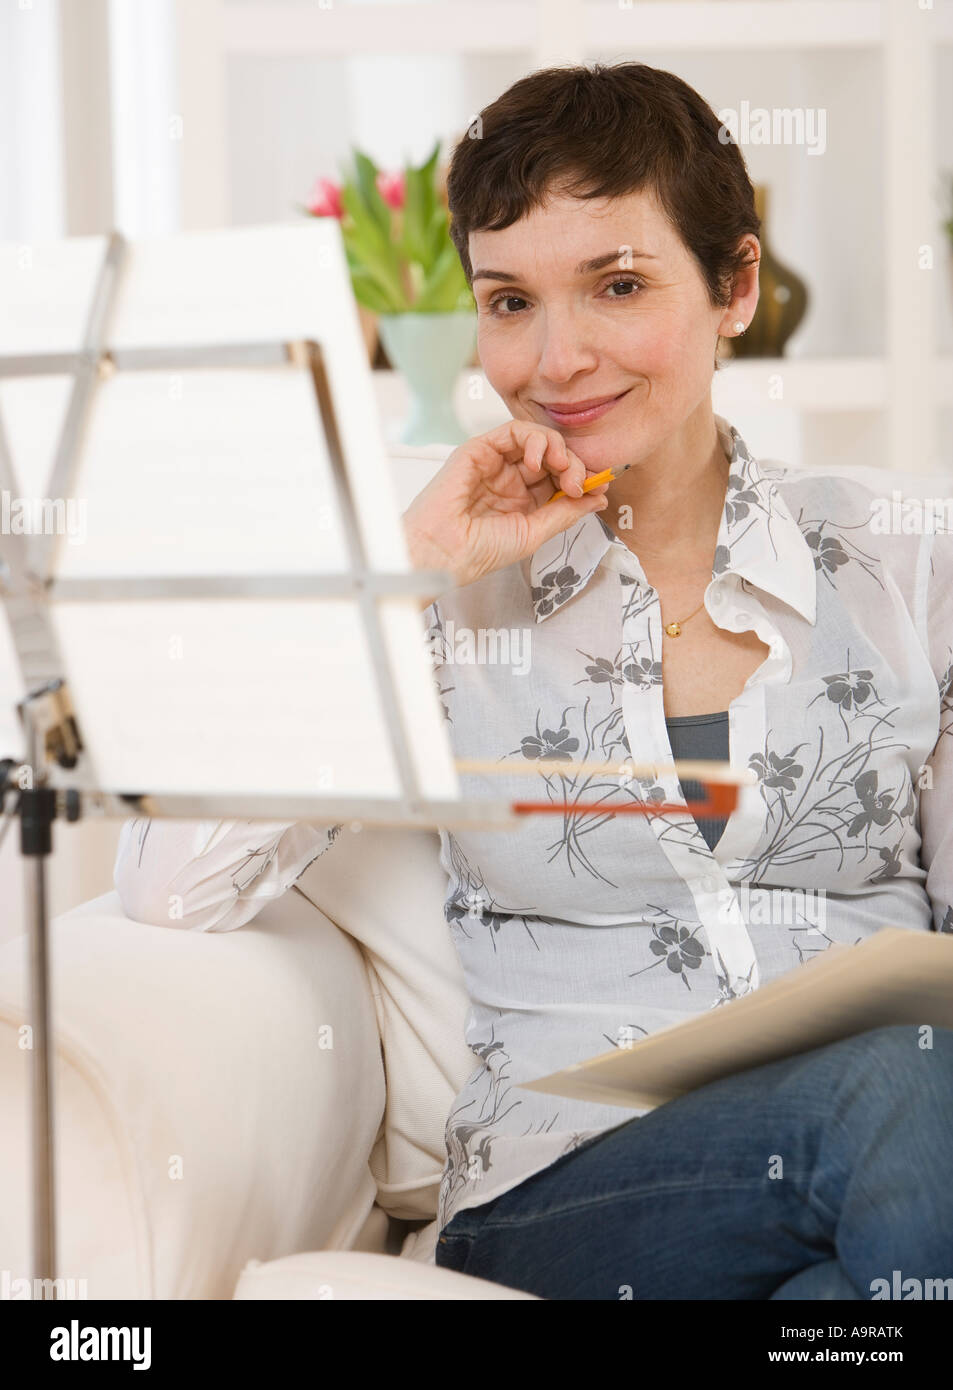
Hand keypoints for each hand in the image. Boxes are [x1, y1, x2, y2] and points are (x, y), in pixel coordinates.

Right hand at [401, 419, 609, 600]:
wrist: (444, 552)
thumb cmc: (478, 551)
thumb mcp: (534, 533)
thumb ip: (565, 512)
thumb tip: (598, 497)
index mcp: (522, 501)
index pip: (560, 479)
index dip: (581, 479)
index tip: (598, 488)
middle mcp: (510, 479)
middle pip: (553, 457)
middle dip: (573, 465)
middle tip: (580, 482)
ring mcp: (495, 463)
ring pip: (537, 439)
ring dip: (557, 448)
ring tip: (562, 468)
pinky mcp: (479, 449)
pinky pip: (513, 431)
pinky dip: (534, 439)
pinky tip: (540, 461)